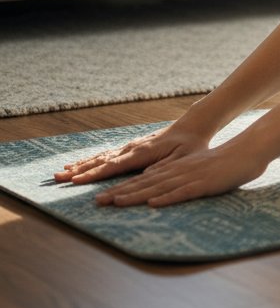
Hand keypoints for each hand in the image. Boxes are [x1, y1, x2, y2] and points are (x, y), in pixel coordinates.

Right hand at [54, 122, 209, 186]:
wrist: (193, 126)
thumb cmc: (191, 145)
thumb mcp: (183, 159)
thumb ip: (164, 169)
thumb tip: (143, 180)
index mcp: (143, 152)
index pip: (114, 166)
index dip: (95, 174)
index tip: (76, 182)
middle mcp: (133, 148)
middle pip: (102, 161)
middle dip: (80, 171)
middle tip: (58, 179)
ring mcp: (130, 146)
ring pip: (101, 157)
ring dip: (81, 166)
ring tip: (62, 173)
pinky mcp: (131, 147)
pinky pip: (106, 155)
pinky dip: (90, 160)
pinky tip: (79, 165)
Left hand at [94, 140, 267, 207]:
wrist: (248, 151)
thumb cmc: (225, 164)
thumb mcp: (196, 169)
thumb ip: (175, 177)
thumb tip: (153, 186)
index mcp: (176, 169)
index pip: (143, 181)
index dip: (122, 189)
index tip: (101, 198)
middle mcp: (179, 172)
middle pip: (145, 184)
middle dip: (120, 193)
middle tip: (97, 203)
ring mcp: (191, 177)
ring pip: (158, 187)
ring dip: (136, 195)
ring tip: (116, 202)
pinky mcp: (205, 183)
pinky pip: (184, 192)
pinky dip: (167, 197)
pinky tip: (154, 203)